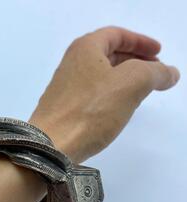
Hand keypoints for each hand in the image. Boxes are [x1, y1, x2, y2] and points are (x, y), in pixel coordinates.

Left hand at [29, 26, 179, 163]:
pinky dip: (110, 95)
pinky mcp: (65, 108)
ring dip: (123, 80)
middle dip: (134, 61)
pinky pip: (93, 94)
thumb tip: (169, 73)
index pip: (117, 35)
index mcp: (85, 49)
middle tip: (154, 73)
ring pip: (101, 76)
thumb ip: (154, 73)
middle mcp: (72, 64)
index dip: (140, 42)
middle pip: (108, 54)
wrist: (52, 146)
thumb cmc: (91, 111)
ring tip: (141, 91)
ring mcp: (65, 87)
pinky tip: (117, 108)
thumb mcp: (130, 85)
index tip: (158, 54)